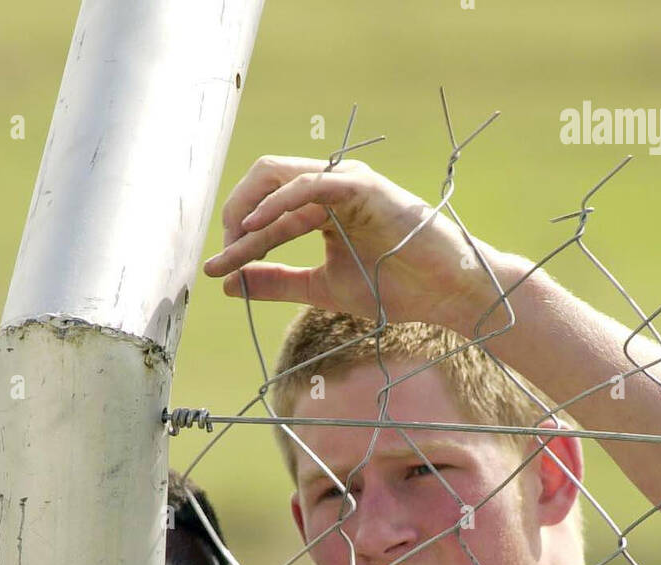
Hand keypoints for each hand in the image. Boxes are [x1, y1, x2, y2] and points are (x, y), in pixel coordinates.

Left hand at [203, 155, 502, 331]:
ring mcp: (345, 183)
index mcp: (320, 207)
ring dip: (249, 210)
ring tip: (234, 245)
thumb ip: (277, 282)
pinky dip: (279, 202)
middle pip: (263, 182)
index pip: (265, 213)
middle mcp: (329, 187)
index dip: (236, 241)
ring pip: (280, 178)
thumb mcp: (321, 288)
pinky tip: (257, 226)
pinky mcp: (362, 187)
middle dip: (235, 216)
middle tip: (223, 256)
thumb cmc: (395, 287)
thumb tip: (229, 283)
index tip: (215, 271)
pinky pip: (309, 184)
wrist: (445, 292)